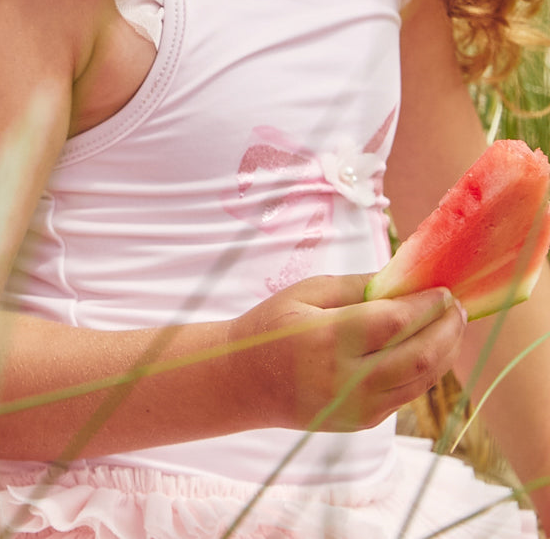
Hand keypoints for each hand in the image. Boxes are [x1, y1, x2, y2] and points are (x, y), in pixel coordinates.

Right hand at [227, 273, 464, 431]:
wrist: (243, 381)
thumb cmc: (271, 327)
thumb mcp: (305, 292)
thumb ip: (356, 286)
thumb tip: (402, 278)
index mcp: (330, 339)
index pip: (397, 321)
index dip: (427, 305)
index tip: (443, 288)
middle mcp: (348, 379)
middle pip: (420, 356)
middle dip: (447, 329)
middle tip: (456, 307)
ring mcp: (357, 406)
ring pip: (421, 381)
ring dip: (444, 353)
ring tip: (450, 327)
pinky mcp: (362, 422)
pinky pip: (407, 395)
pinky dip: (425, 371)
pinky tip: (427, 349)